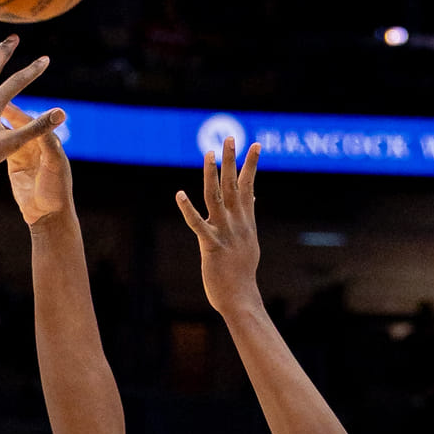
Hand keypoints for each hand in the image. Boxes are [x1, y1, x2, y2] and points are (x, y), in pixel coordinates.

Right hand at [1, 103, 74, 224]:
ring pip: (7, 134)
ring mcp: (24, 153)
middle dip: (2, 112)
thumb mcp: (54, 164)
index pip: (29, 121)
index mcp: (47, 141)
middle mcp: (36, 144)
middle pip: (16, 123)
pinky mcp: (14, 164)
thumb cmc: (56, 189)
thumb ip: (48, 143)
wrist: (48, 214)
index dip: (15, 111)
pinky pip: (3, 147)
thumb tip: (46, 121)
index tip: (1, 101)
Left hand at [176, 136, 263, 314]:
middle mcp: (237, 222)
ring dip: (212, 174)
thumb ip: (248, 215)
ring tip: (209, 154)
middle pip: (232, 185)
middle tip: (230, 137)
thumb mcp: (249, 238)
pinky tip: (179, 194)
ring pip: (216, 197)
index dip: (250, 164)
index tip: (254, 144)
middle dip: (232, 160)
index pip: (248, 185)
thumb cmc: (241, 270)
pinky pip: (197, 224)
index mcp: (245, 220)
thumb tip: (251, 195)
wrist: (240, 296)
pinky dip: (188, 209)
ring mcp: (224, 232)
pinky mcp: (210, 245)